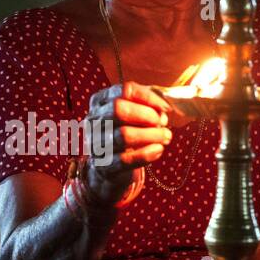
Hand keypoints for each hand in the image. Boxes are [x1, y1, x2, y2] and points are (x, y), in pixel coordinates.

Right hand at [82, 81, 173, 204]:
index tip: (165, 108)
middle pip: (119, 109)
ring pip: (124, 135)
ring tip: (165, 137)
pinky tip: (158, 150)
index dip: (149, 98)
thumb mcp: (132, 116)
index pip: (125, 90)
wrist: (107, 168)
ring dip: (151, 135)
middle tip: (161, 123)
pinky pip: (126, 159)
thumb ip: (148, 107)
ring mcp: (96, 143)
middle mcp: (94, 120)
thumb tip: (164, 110)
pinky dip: (147, 154)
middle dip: (147, 115)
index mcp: (101, 101)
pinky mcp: (103, 165)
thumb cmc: (125, 134)